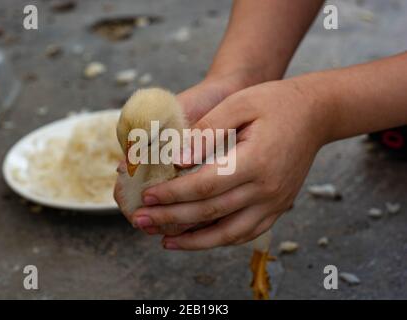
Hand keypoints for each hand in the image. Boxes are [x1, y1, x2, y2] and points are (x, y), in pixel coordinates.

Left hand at [131, 79, 331, 248]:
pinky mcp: (278, 207)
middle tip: (141, 221)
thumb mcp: (239, 104)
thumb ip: (207, 131)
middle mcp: (267, 189)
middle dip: (171, 218)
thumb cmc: (275, 103)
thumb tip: (177, 160)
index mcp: (256, 161)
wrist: (316, 114)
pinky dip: (219, 240)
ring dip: (194, 241)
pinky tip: (198, 239)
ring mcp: (275, 202)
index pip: (204, 186)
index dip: (172, 193)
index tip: (146, 196)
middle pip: (211, 213)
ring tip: (164, 241)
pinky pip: (246, 233)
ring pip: (229, 233)